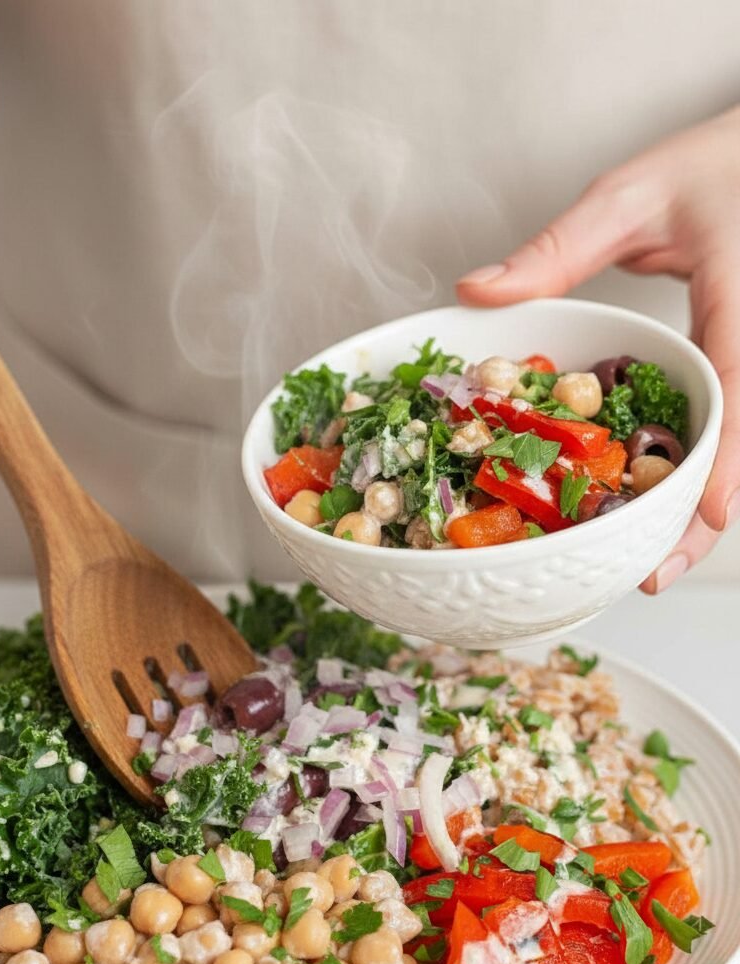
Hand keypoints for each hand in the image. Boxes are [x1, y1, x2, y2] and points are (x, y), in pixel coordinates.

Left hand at [456, 106, 739, 592]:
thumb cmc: (714, 164)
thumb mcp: (630, 195)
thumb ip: (558, 248)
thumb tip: (474, 292)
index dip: (731, 458)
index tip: (710, 513)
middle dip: (705, 518)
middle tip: (653, 576)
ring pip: (737, 448)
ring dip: (698, 509)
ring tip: (649, 564)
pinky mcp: (739, 370)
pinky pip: (724, 429)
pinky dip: (692, 475)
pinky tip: (651, 509)